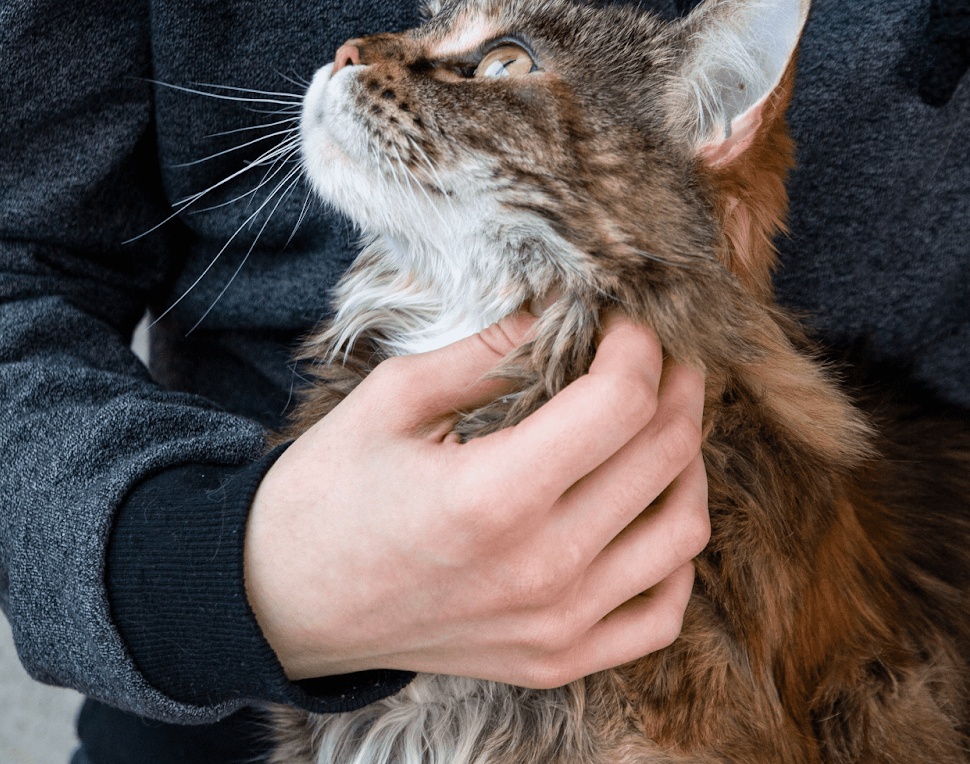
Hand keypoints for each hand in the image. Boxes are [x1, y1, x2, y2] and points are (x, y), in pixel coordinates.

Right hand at [244, 312, 707, 688]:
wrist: (283, 603)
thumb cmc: (326, 494)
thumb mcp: (389, 400)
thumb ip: (484, 352)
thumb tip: (558, 309)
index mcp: (493, 495)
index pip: (622, 401)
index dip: (639, 344)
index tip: (623, 322)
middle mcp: (540, 568)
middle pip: (664, 454)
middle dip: (675, 386)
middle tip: (655, 355)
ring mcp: (555, 625)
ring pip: (682, 531)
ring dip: (686, 462)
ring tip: (657, 424)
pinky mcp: (556, 660)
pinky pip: (662, 612)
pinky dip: (673, 556)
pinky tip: (646, 512)